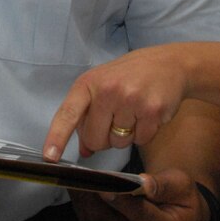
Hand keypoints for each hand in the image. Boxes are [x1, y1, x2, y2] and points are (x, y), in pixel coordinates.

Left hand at [43, 45, 189, 160]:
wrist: (170, 63)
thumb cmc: (131, 76)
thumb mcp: (103, 87)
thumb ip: (88, 116)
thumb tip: (84, 150)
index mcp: (89, 83)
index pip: (68, 114)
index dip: (57, 137)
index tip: (49, 157)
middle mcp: (108, 90)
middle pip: (95, 139)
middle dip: (104, 138)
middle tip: (116, 118)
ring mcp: (130, 99)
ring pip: (118, 143)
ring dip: (126, 136)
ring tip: (134, 112)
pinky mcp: (152, 110)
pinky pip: (140, 141)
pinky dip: (145, 133)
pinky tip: (148, 114)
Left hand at [70, 169, 208, 220]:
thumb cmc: (183, 201)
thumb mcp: (183, 186)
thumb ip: (163, 184)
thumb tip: (141, 182)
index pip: (140, 215)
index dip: (120, 201)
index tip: (103, 184)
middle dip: (92, 202)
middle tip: (78, 178)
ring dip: (84, 206)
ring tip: (74, 181)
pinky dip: (86, 213)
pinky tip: (80, 193)